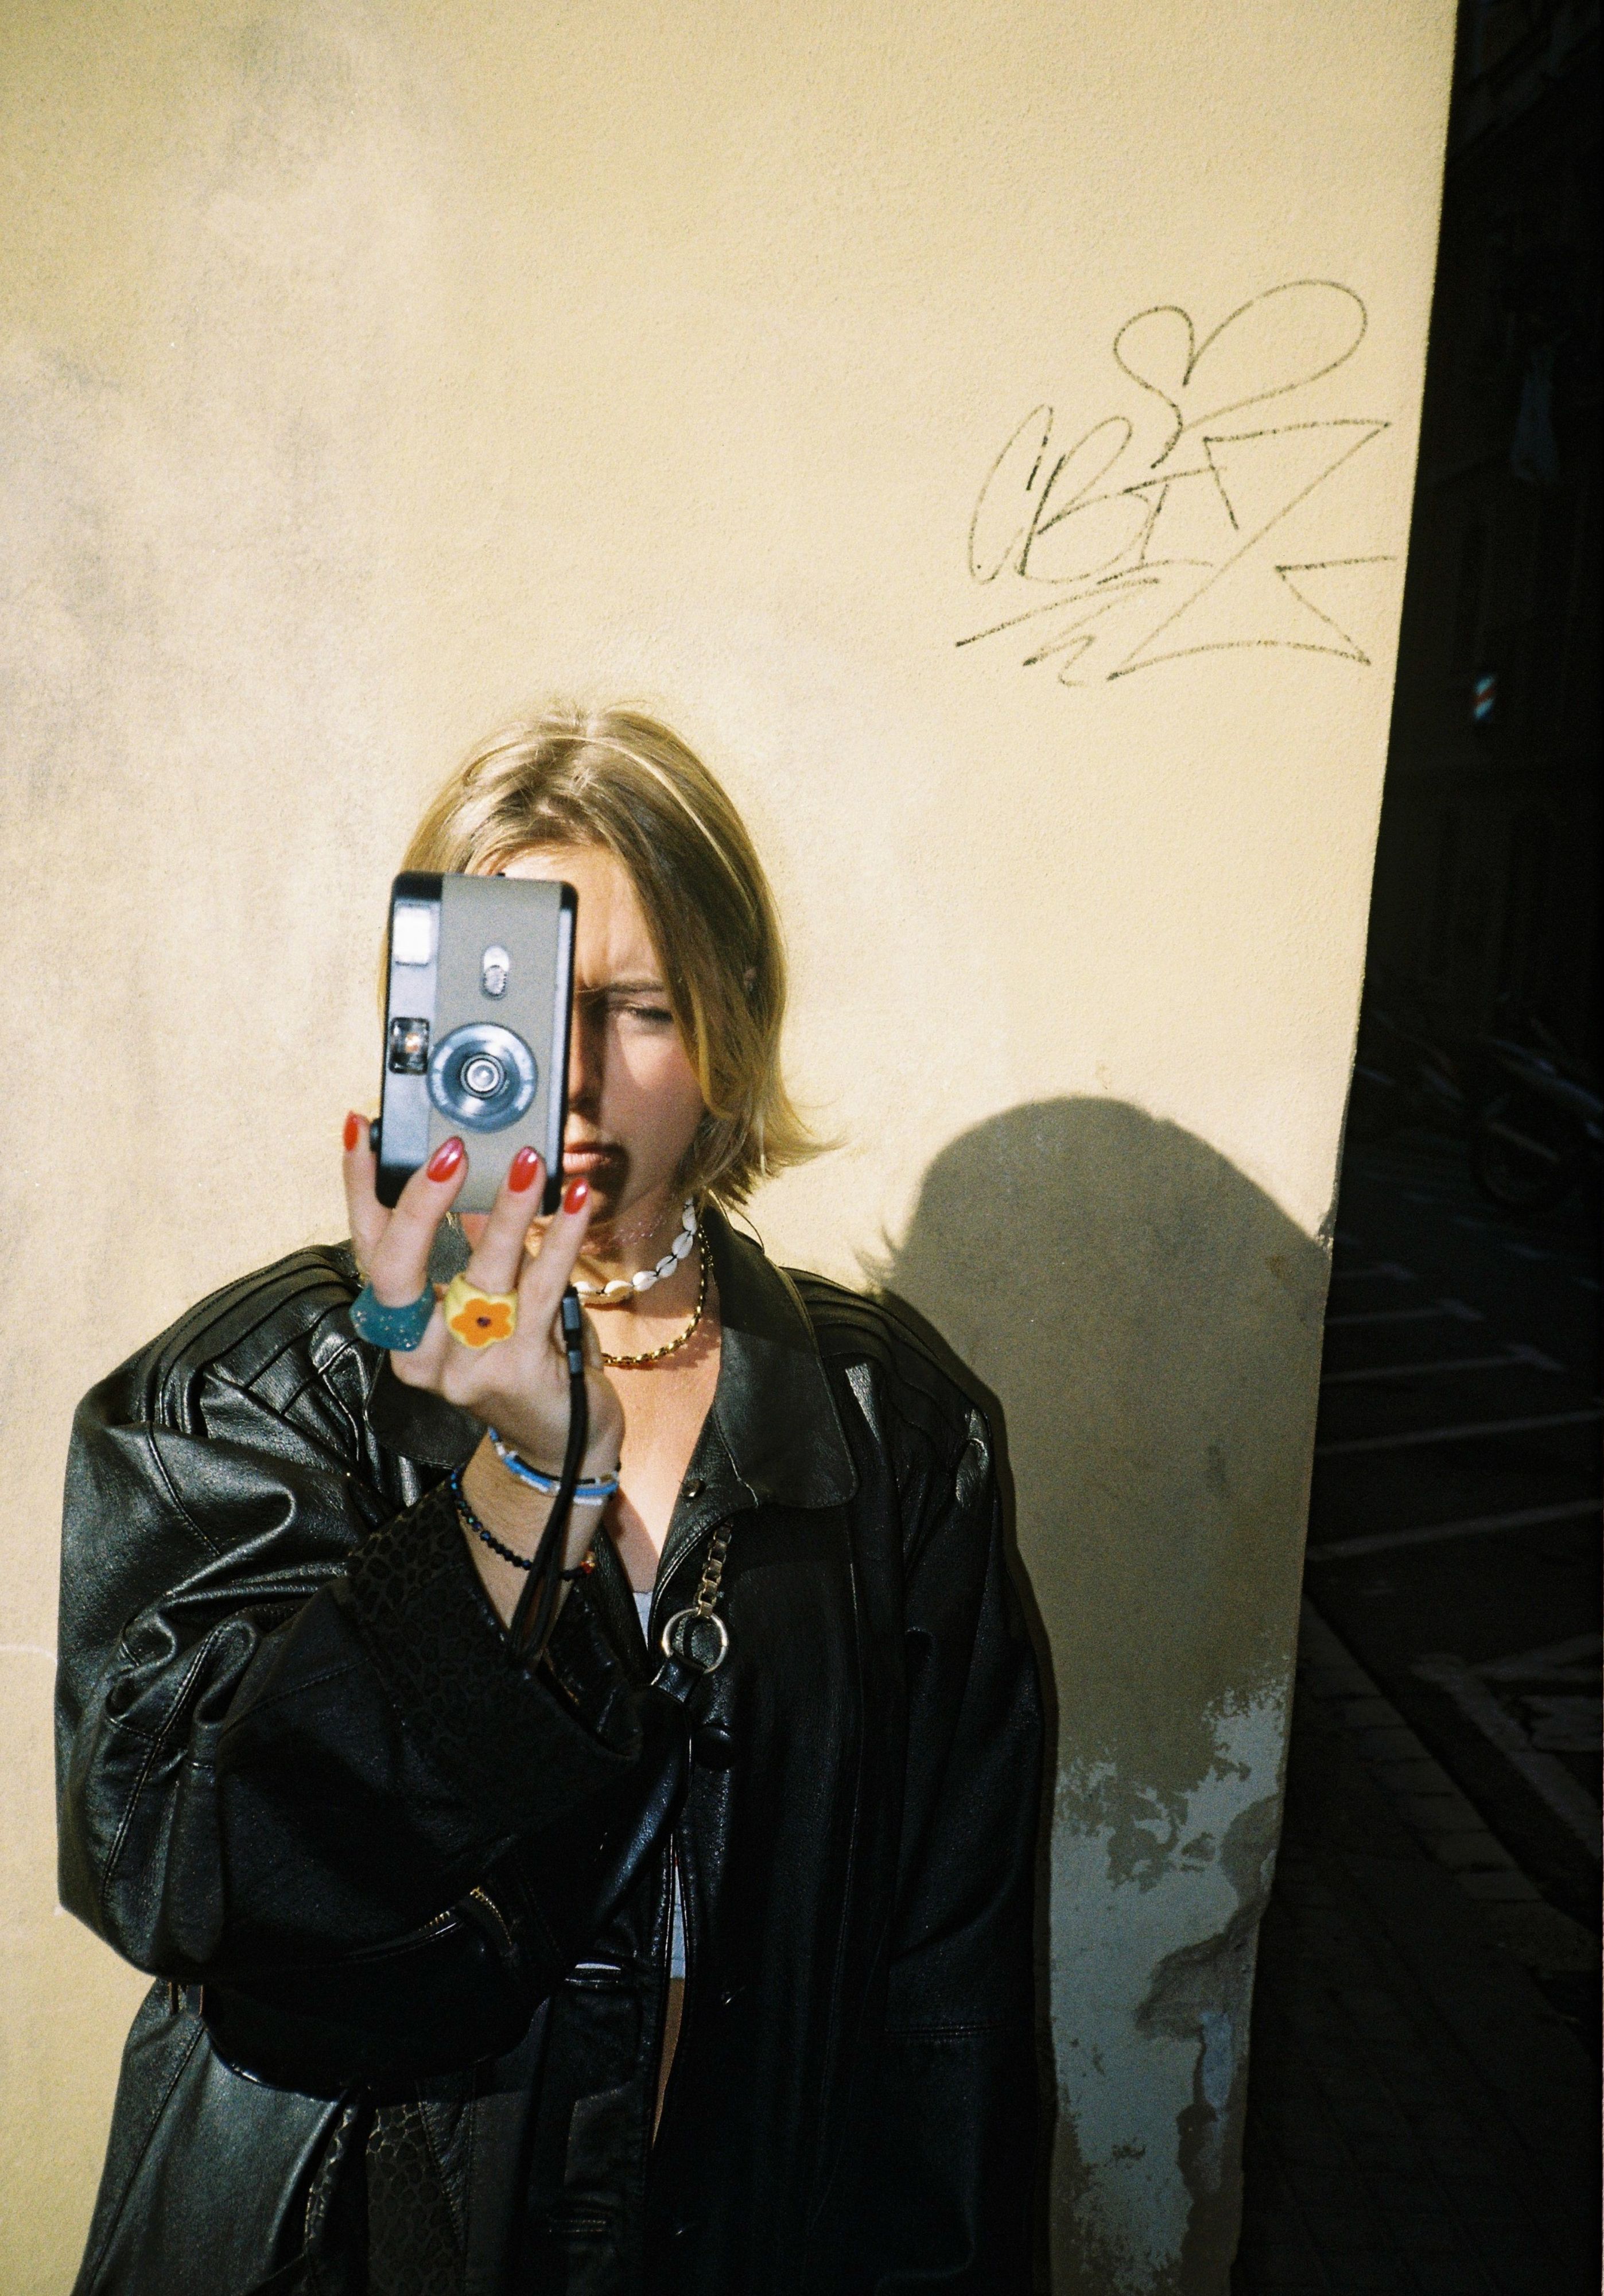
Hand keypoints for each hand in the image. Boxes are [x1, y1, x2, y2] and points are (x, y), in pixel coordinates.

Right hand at [341, 1118, 623, 1619]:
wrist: (563, 1445)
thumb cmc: (522, 1359)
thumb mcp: (489, 1300)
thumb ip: (476, 1243)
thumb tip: (480, 1168)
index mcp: (400, 1331)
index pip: (369, 1251)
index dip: (359, 1189)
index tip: (361, 1128)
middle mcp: (419, 1354)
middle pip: (399, 1270)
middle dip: (421, 1202)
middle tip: (451, 1148)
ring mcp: (465, 1368)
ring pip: (479, 1275)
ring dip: (508, 1210)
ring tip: (530, 1160)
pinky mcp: (518, 1371)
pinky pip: (540, 1290)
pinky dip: (561, 1239)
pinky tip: (578, 1201)